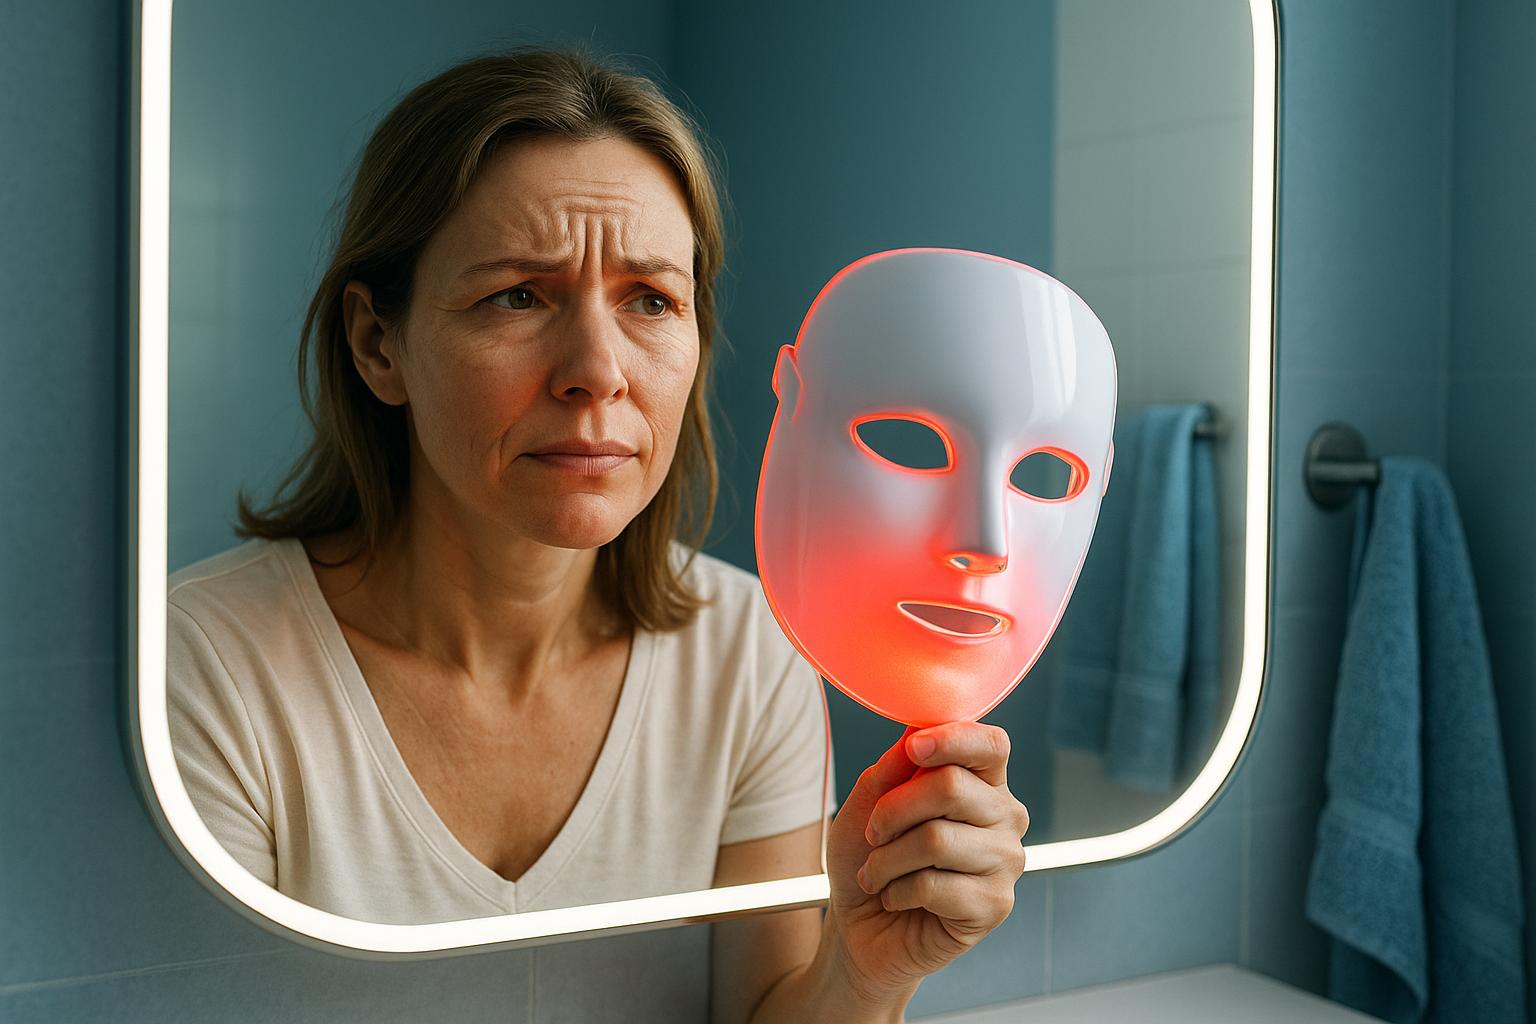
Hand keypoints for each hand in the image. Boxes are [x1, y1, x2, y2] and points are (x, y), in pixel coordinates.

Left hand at [823, 722, 1029, 1007]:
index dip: (953, 739)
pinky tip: (895, 898)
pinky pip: (934, 885)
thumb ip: (895, 766)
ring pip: (937, 839)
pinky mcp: (995, 905)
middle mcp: (1005, 817)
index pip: (990, 745)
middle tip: (874, 834)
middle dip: (892, 810)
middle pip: (951, 787)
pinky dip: (897, 891)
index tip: (914, 748)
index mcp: (982, 783)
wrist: (860, 926)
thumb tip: (916, 732)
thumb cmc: (870, 857)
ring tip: (877, 872)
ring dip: (888, 858)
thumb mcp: (868, 801)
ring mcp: (1006, 862)